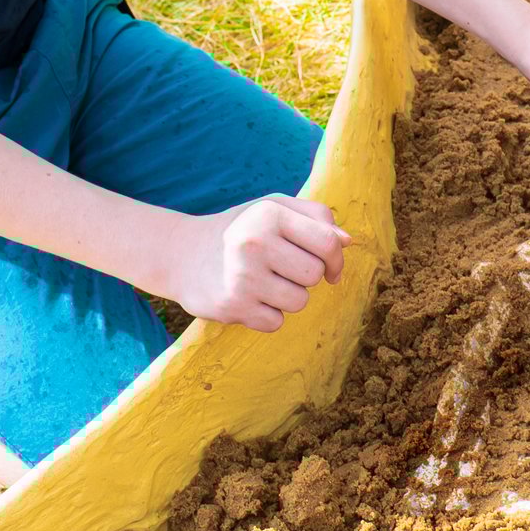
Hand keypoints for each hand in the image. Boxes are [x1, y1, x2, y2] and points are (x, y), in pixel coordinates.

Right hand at [152, 195, 349, 331]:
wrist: (181, 255)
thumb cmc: (240, 229)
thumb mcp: (272, 208)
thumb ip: (315, 216)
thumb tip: (348, 242)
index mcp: (269, 214)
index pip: (328, 244)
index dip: (337, 260)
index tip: (331, 268)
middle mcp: (254, 243)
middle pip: (315, 276)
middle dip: (306, 277)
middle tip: (281, 269)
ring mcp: (242, 277)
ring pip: (299, 302)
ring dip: (288, 297)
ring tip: (263, 282)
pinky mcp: (233, 307)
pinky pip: (276, 322)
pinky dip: (268, 315)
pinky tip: (249, 297)